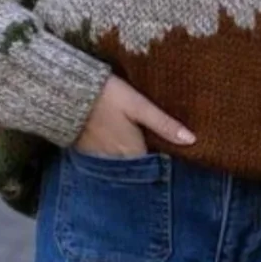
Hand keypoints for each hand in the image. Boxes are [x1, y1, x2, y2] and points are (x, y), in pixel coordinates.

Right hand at [74, 75, 195, 158]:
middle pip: (138, 169)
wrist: (68, 91)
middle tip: (166, 157)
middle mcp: (116, 160)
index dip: (165, 164)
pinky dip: (117, 156)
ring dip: (133, 163)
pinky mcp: (87, 151)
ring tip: (145, 152)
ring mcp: (99, 158)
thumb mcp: (138, 105)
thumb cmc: (107, 95)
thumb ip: (164, 124)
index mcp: (132, 151)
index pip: (154, 168)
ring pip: (123, 166)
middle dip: (150, 165)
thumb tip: (192, 140)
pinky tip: (121, 145)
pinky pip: (107, 160)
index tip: (180, 161)